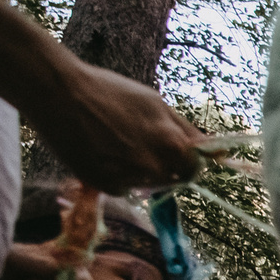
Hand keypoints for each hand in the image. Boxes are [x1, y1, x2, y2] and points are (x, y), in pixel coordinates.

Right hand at [29, 62, 202, 192]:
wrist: (56, 91)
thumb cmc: (109, 91)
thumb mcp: (156, 104)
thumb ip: (188, 132)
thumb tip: (223, 154)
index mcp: (172, 143)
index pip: (194, 169)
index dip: (185, 161)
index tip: (172, 153)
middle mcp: (154, 165)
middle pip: (171, 179)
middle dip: (161, 166)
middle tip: (136, 144)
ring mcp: (129, 177)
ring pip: (145, 184)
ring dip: (137, 171)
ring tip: (112, 142)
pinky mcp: (104, 184)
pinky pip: (121, 188)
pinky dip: (115, 176)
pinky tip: (98, 152)